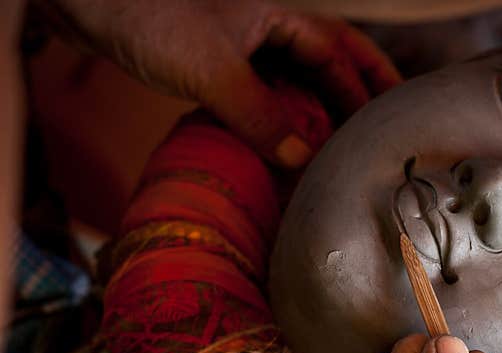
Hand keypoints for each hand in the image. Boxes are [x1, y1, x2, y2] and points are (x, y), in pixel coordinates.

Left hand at [38, 0, 400, 166]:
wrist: (85, 2)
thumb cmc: (147, 15)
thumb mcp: (213, 70)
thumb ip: (261, 115)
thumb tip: (303, 159)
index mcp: (281, 16)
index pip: (338, 56)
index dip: (364, 91)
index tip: (386, 126)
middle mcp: (268, 28)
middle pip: (330, 61)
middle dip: (360, 91)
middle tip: (386, 125)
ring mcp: (242, 46)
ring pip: (296, 80)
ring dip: (320, 109)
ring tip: (341, 146)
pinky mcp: (216, 65)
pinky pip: (263, 94)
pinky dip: (280, 118)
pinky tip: (283, 143)